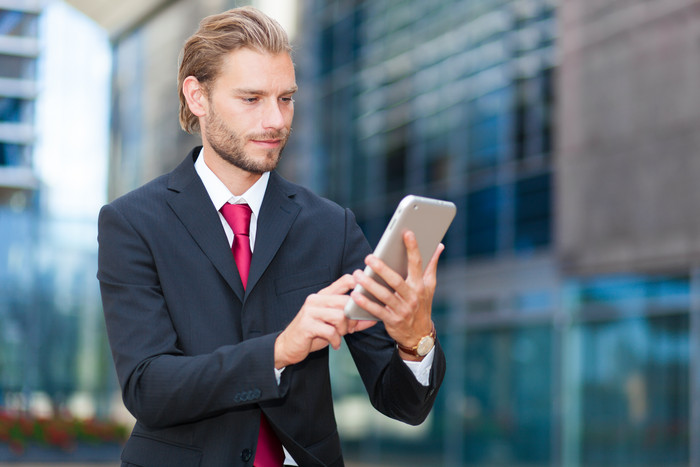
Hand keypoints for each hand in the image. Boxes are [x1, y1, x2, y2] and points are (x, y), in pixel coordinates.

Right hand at [274, 274, 375, 368]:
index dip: (359, 283)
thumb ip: (354, 321)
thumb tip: (374, 318)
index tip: (367, 293)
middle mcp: (316, 299)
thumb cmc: (313, 333)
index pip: (344, 281)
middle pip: (346, 302)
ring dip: (344, 330)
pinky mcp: (307, 325)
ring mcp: (310, 311)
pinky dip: (336, 340)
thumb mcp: (334, 326)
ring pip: (340, 316)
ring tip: (340, 336)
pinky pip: (330, 331)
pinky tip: (335, 344)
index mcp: (323, 296)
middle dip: (352, 318)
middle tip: (350, 329)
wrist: (288, 346)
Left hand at [351, 231, 443, 360]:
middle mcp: (412, 297)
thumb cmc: (422, 305)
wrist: (419, 335)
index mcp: (420, 285)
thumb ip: (431, 265)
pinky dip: (365, 303)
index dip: (413, 248)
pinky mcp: (392, 320)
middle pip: (396, 280)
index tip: (406, 232)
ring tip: (357, 274)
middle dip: (382, 268)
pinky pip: (377, 310)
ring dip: (369, 285)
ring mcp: (402, 309)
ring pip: (384, 295)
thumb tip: (438, 245)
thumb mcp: (429, 286)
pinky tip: (355, 294)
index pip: (417, 263)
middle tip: (369, 257)